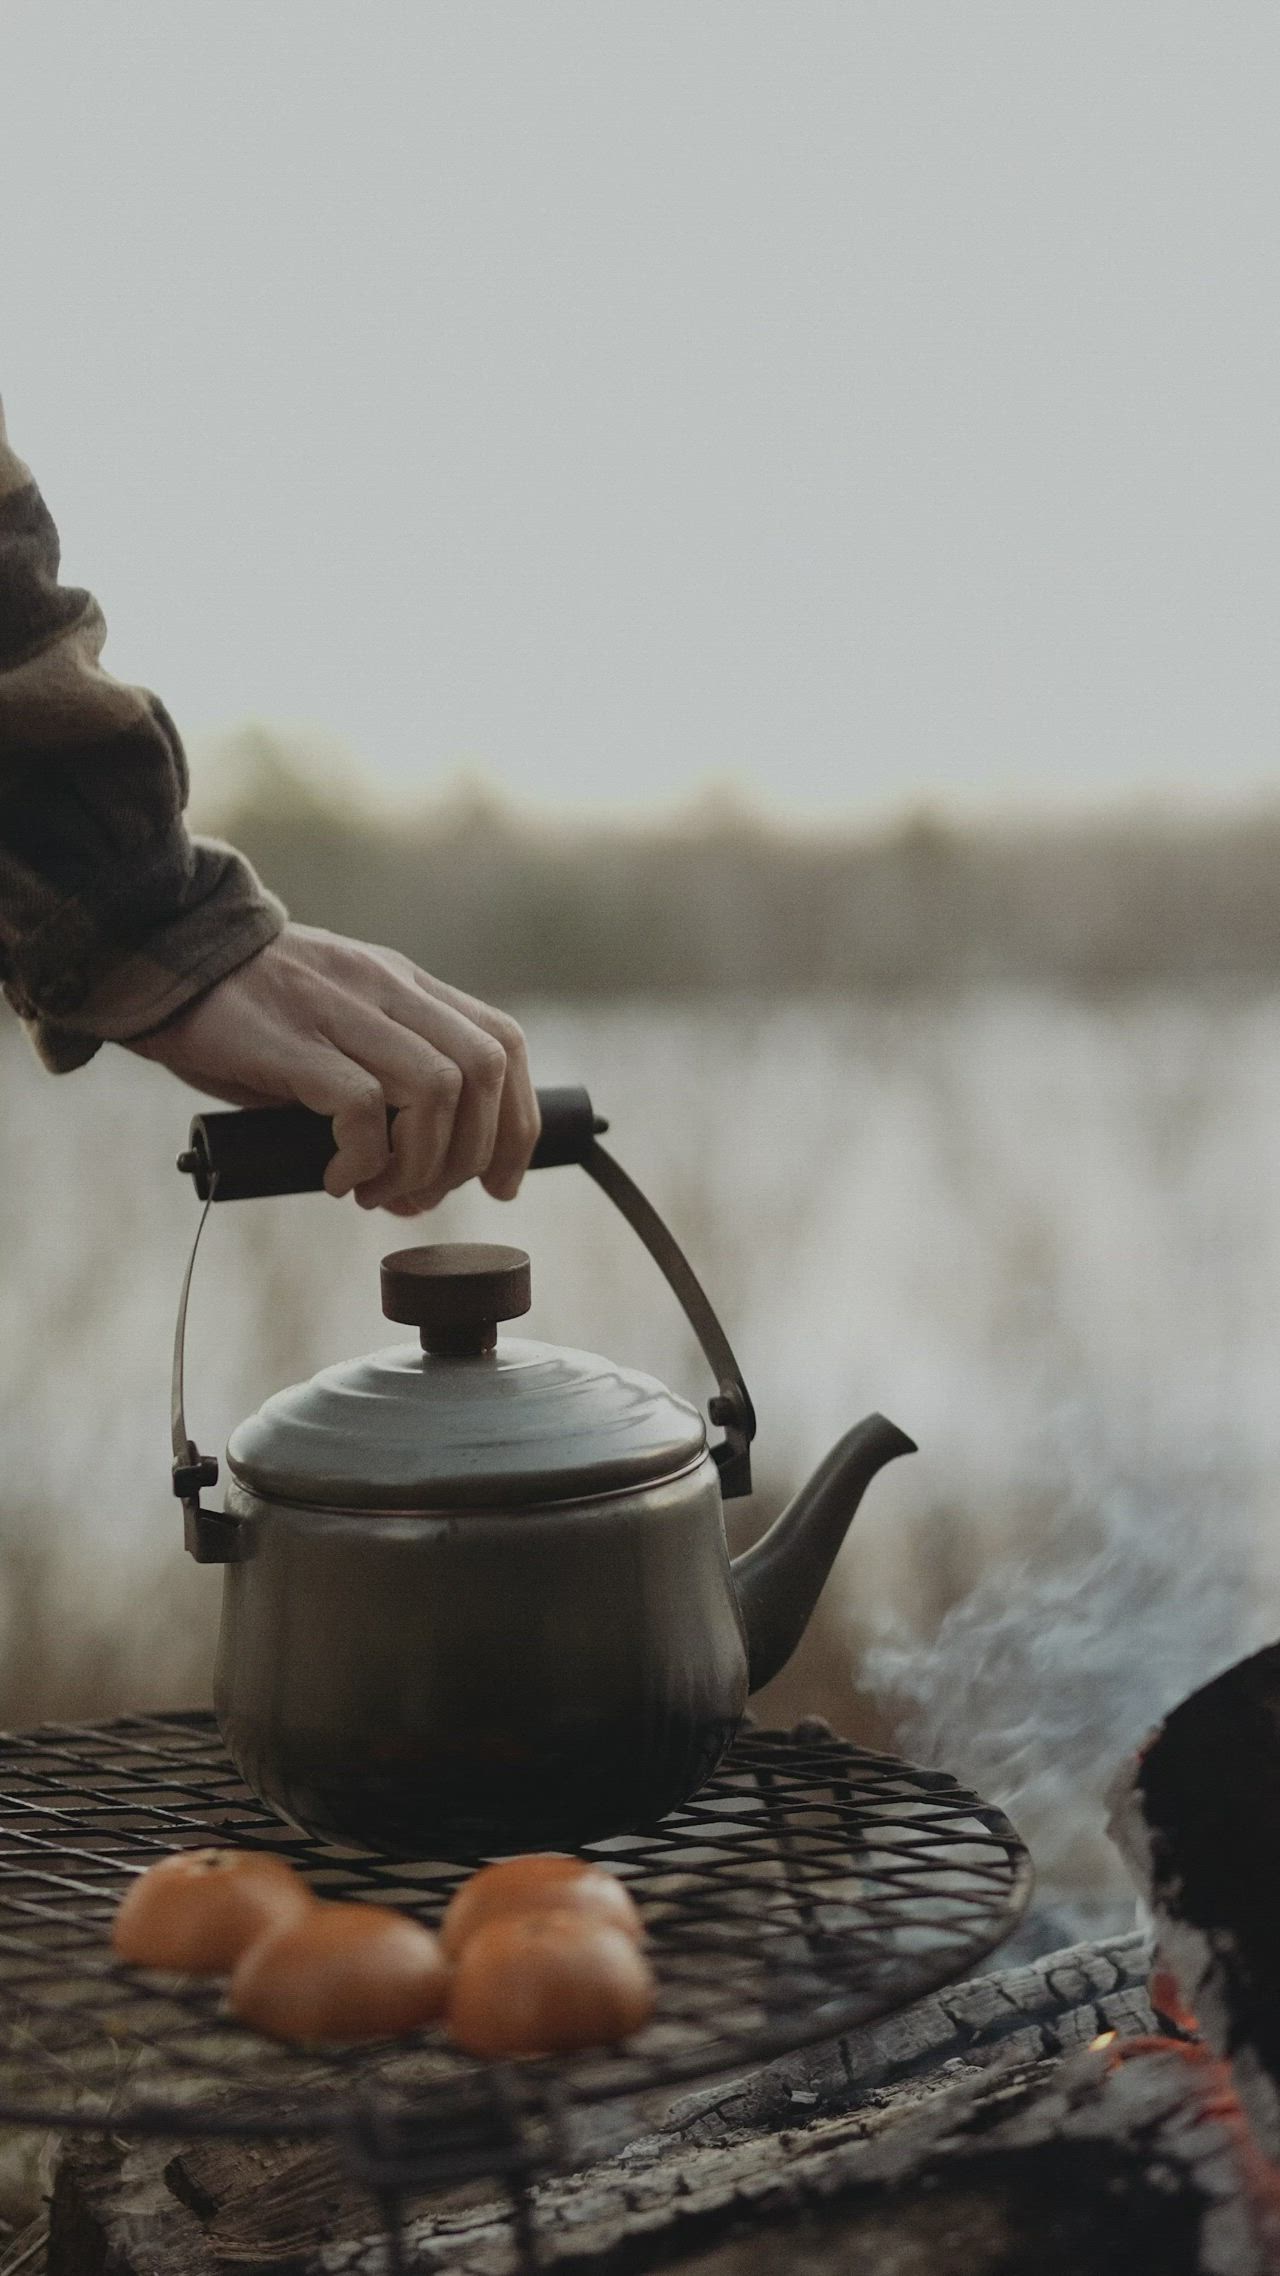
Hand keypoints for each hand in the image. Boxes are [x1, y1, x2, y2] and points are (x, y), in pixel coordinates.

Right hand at [127, 924, 540, 1213]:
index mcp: (406, 984)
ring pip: (436, 1091)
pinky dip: (364, 1158)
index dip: (518, 1122)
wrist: (163, 957)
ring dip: (420, 1163)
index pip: (504, 1043)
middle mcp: (386, 989)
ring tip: (377, 1191)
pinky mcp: (292, 1042)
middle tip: (424, 1196)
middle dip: (475, 1154)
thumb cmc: (248, 1014)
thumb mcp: (338, 1026)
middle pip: (484, 1072)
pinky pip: (362, 1108)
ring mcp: (342, 1011)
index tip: (502, 1181)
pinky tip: (336, 1178)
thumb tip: (418, 1183)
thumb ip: (385, 1081)